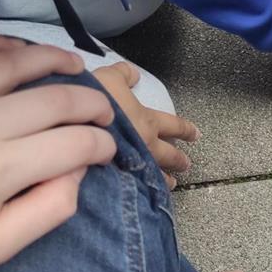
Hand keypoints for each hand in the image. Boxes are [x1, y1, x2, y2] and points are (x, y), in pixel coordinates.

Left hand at [0, 37, 116, 265]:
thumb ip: (44, 210)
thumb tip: (78, 171)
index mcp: (0, 172)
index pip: (75, 146)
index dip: (102, 144)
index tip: (109, 150)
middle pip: (54, 102)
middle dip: (90, 103)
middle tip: (104, 111)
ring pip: (12, 65)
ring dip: (51, 59)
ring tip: (75, 64)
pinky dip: (2, 46)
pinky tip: (19, 49)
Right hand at [93, 62, 198, 188]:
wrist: (75, 130)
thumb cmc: (95, 104)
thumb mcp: (109, 78)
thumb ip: (123, 74)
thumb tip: (133, 73)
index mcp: (148, 122)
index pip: (175, 126)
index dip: (186, 129)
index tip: (195, 135)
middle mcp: (146, 146)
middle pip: (170, 156)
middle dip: (179, 160)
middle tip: (187, 165)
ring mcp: (134, 167)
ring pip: (156, 177)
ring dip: (164, 180)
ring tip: (171, 185)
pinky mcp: (118, 182)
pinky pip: (135, 189)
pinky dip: (140, 193)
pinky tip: (139, 198)